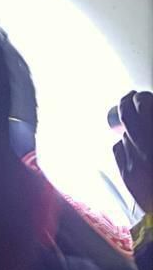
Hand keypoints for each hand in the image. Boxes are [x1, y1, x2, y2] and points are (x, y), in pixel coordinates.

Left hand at [113, 90, 152, 214]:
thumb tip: (146, 111)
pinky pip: (119, 148)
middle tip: (129, 99)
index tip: (140, 97)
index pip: (145, 104)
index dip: (141, 98)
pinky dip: (124, 146)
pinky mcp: (127, 173)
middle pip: (128, 113)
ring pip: (124, 133)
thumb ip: (152, 128)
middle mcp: (147, 145)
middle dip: (127, 103)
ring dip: (129, 130)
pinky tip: (132, 150)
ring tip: (136, 132)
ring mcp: (136, 159)